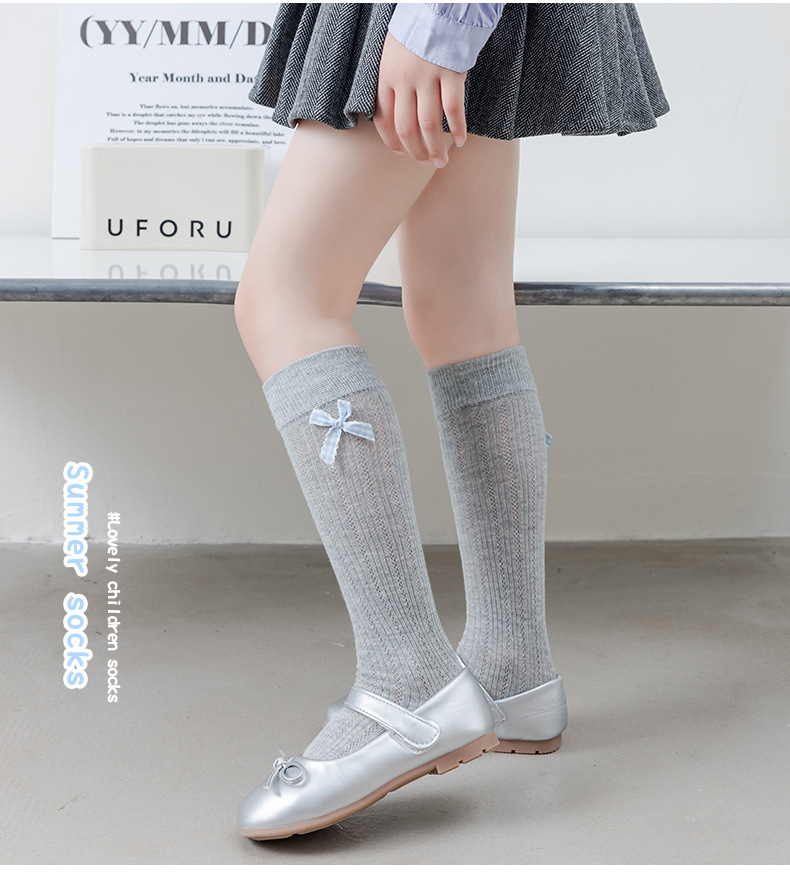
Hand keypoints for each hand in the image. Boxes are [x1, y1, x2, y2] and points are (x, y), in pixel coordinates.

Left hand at [373, 30, 466, 167]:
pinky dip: (457, 129)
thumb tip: (393, 115)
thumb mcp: (392, 54)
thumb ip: (392, 82)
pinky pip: (454, 110)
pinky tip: (460, 140)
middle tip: (425, 163)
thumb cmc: (416, 29)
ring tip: (441, 161)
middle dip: (416, 151)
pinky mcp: (451, 73)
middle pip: (407, 128)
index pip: (384, 120)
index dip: (393, 142)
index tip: (402, 153)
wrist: (439, 5)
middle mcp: (405, 80)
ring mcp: (428, 77)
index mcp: (386, 76)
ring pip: (429, 125)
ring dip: (435, 148)